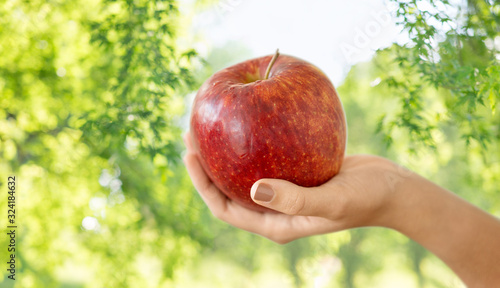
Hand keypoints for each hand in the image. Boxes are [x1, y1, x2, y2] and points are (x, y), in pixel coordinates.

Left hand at [183, 133, 407, 243]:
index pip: (224, 207)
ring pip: (244, 169)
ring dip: (227, 149)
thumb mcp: (332, 200)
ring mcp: (284, 191)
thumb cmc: (367, 199)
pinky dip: (254, 140)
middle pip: (228, 186)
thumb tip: (253, 187)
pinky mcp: (296, 174)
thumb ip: (295, 198)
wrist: (393, 189)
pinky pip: (266, 156)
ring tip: (214, 120)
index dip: (202, 183)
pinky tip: (251, 117)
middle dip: (207, 162)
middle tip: (193, 129)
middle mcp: (274, 209)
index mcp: (275, 223)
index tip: (190, 152)